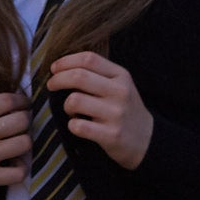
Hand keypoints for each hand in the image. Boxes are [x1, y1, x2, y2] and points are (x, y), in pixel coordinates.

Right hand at [0, 91, 30, 199]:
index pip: (7, 100)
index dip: (20, 100)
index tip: (22, 104)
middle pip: (21, 120)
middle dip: (25, 120)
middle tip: (21, 125)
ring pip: (24, 144)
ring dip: (24, 143)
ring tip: (17, 145)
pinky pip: (18, 173)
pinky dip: (20, 169)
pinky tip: (12, 166)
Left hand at [47, 51, 152, 169]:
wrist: (148, 140)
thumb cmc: (125, 109)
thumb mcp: (120, 85)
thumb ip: (97, 73)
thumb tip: (61, 66)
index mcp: (121, 75)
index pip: (89, 59)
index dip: (66, 61)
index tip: (54, 68)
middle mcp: (120, 92)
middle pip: (79, 76)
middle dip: (58, 79)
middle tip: (51, 85)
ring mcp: (116, 114)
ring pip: (74, 100)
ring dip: (66, 106)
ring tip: (72, 111)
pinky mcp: (111, 135)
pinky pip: (78, 126)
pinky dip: (72, 125)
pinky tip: (78, 126)